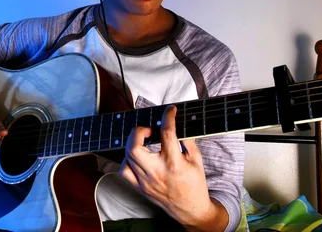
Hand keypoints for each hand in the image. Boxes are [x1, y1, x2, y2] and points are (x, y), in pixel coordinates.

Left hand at [120, 105, 226, 230]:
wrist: (191, 211)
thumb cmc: (195, 184)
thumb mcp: (197, 160)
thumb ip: (187, 140)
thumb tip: (177, 123)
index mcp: (174, 163)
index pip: (166, 133)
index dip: (168, 116)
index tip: (170, 110)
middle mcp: (157, 172)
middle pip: (135, 147)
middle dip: (138, 131)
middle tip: (148, 129)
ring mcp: (145, 181)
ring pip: (127, 157)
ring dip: (133, 143)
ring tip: (143, 140)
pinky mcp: (140, 188)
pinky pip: (124, 170)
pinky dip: (127, 159)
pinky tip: (136, 156)